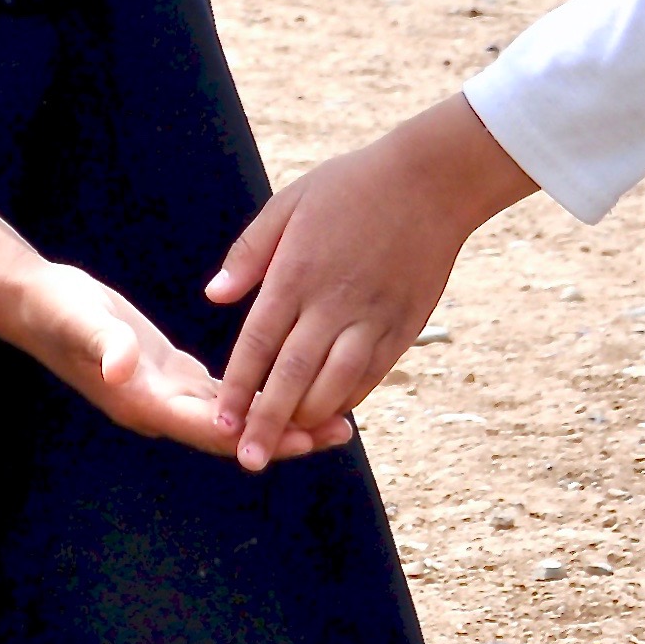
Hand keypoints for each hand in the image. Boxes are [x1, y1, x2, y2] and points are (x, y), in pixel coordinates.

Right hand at [0, 160, 327, 463]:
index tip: (304, 438)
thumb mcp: (81, 320)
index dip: (259, 435)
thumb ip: (104, 343)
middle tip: (341, 431)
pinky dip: (258, 395)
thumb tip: (122, 366)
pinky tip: (292, 387)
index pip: (213, 428)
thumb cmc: (57, 309)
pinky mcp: (171, 374)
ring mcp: (167, 394)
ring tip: (333, 417)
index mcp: (144, 401)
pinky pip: (224, 393)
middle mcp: (160, 407)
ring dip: (279, 419)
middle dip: (285, 434)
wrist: (35, 303)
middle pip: (234, 431)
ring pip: (235, 416)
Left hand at [206, 93, 538, 471]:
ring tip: (287, 442)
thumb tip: (214, 295)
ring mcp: (371, 318)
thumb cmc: (352, 186)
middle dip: (268, 423)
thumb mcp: (290, 204)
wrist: (430, 183)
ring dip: (309, 418)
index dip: (238, 387)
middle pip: (292, 376)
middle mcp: (332, 303)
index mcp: (297, 273)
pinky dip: (350, 398)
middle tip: (248, 460)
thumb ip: (250, 252)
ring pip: (335, 384)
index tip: (220, 421)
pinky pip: (372, 375)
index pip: (258, 343)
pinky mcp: (403, 326)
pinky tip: (332, 413)